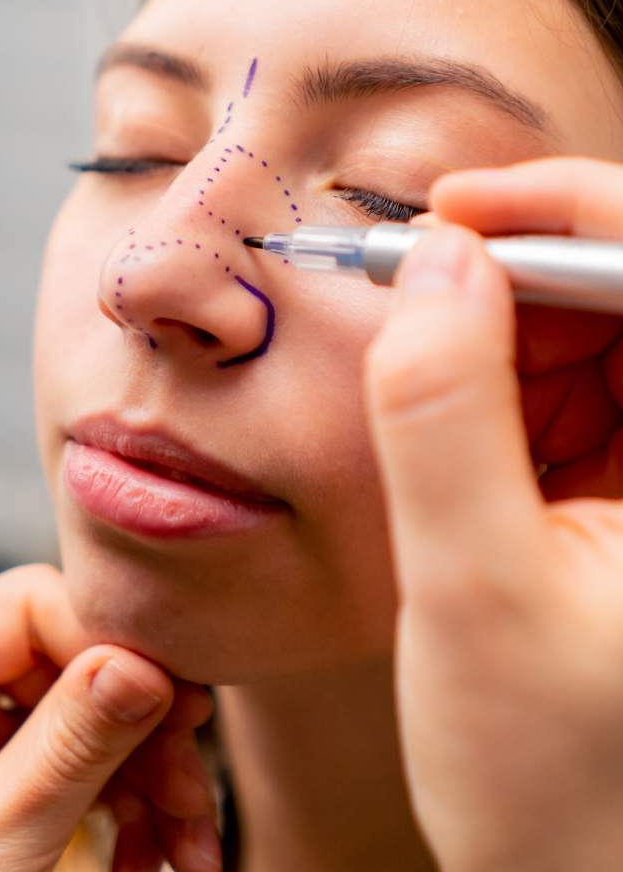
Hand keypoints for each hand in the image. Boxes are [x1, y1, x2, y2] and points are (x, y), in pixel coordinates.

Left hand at [0, 563, 221, 871]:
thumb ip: (68, 748)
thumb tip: (142, 664)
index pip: (26, 606)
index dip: (114, 645)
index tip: (178, 705)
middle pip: (60, 669)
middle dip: (140, 737)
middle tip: (193, 801)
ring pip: (68, 722)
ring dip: (139, 784)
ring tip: (184, 851)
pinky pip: (48, 767)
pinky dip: (105, 807)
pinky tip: (143, 854)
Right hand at [363, 157, 622, 871]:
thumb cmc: (558, 791)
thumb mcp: (473, 595)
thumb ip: (443, 413)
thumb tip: (435, 261)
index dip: (565, 212)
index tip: (450, 213)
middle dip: (516, 273)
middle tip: (408, 287)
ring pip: (593, 336)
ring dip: (498, 334)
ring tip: (421, 383)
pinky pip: (573, 395)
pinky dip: (499, 389)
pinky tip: (455, 432)